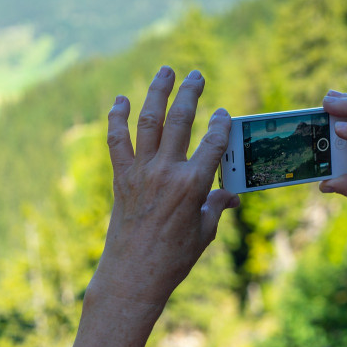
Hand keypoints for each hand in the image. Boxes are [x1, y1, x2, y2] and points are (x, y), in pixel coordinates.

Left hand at [70, 66, 238, 346]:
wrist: (133, 275)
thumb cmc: (175, 257)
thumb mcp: (205, 231)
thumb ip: (217, 207)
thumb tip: (230, 197)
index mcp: (193, 185)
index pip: (214, 143)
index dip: (222, 124)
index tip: (224, 113)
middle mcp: (167, 172)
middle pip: (180, 121)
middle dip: (191, 93)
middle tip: (197, 74)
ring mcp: (141, 172)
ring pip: (149, 122)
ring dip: (156, 93)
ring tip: (165, 71)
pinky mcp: (121, 177)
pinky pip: (117, 141)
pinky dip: (116, 119)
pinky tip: (119, 100)